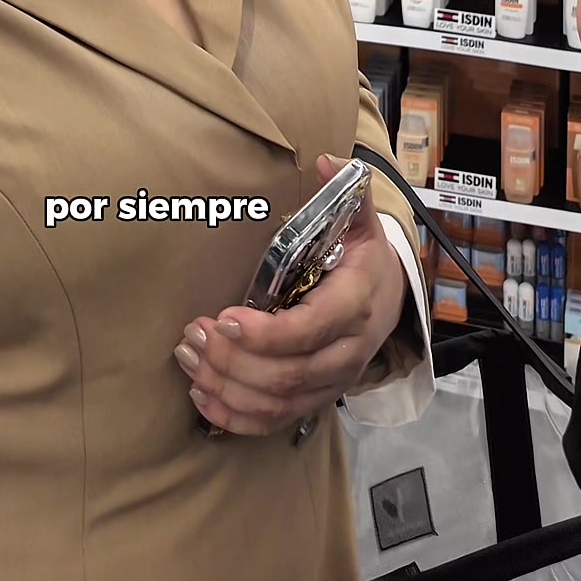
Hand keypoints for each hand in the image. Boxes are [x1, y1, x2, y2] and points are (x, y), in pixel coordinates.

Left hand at [173, 157, 407, 436]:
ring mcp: (331, 383)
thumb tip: (325, 160)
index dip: (265, 333)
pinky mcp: (314, 400)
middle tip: (192, 334)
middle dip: (233, 360)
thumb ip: (346, 188)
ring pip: (277, 402)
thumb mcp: (361, 220)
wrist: (391, 300)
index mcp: (355, 305)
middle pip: (288, 374)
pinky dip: (236, 417)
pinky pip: (275, 421)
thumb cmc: (364, 258)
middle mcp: (346, 351)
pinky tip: (201, 398)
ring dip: (226, 386)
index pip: (310, 330)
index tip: (223, 315)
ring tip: (188, 356)